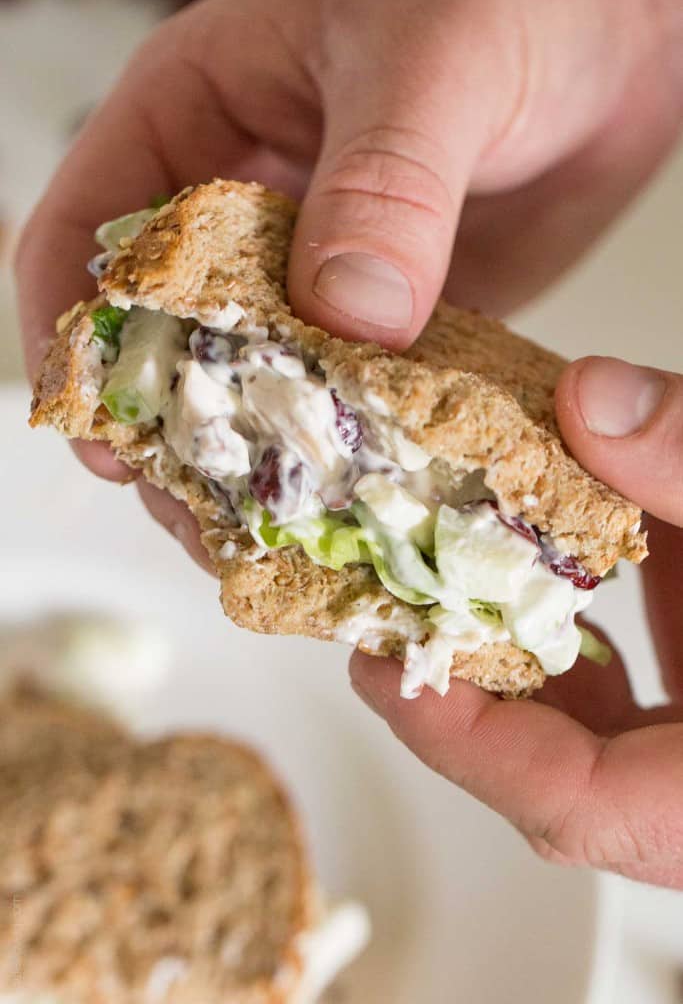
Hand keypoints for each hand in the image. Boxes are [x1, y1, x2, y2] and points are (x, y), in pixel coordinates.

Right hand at [15, 0, 682, 558]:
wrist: (626, 21)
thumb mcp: (435, 60)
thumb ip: (386, 182)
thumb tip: (346, 316)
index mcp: (198, 116)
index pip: (86, 234)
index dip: (76, 339)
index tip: (107, 435)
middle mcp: (246, 205)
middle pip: (165, 336)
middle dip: (172, 431)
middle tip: (200, 517)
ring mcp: (320, 267)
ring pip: (258, 380)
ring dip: (261, 460)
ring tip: (270, 540)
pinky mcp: (394, 313)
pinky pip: (353, 394)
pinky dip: (351, 454)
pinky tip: (360, 507)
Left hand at [352, 358, 682, 887]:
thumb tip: (592, 401)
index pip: (586, 812)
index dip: (474, 750)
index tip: (392, 670)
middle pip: (565, 785)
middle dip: (467, 703)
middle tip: (389, 616)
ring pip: (591, 744)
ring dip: (510, 668)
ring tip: (442, 589)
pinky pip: (625, 702)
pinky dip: (568, 646)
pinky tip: (535, 580)